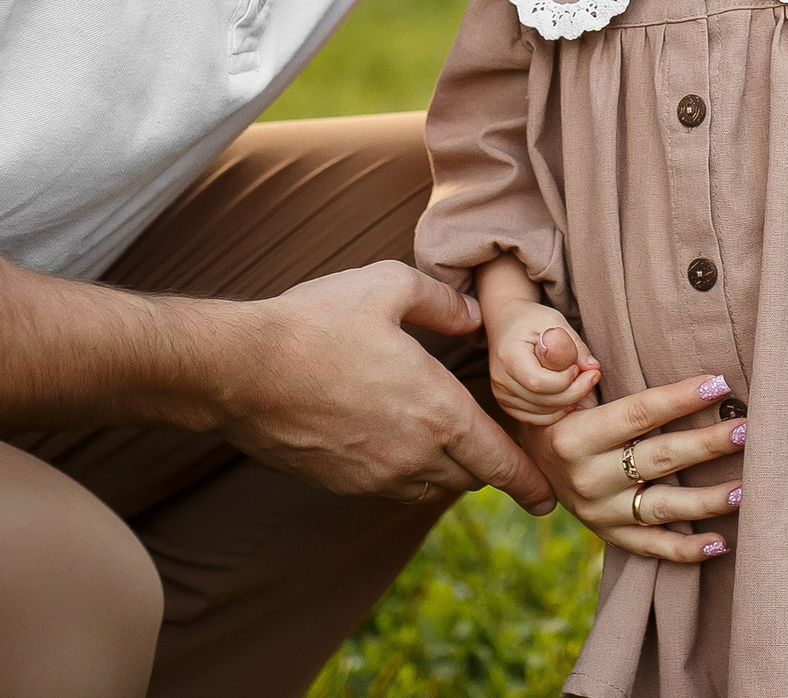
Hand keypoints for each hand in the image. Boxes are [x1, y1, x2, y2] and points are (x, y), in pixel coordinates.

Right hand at [215, 260, 553, 511]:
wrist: (239, 370)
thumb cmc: (316, 322)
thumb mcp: (389, 287)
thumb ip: (443, 302)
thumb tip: (473, 315)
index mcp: (437, 413)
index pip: (499, 462)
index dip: (528, 482)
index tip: (547, 499)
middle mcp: (412, 456)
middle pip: (469, 477)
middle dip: (487, 464)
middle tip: (497, 449)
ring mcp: (374, 476)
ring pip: (430, 486)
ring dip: (445, 468)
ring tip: (447, 441)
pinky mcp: (340, 484)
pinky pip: (391, 487)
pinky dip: (406, 471)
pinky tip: (394, 439)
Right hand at [489, 297, 602, 425]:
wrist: (505, 323)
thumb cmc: (531, 320)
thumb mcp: (554, 321)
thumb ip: (573, 344)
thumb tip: (592, 367)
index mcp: (508, 356)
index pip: (538, 382)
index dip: (565, 380)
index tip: (579, 366)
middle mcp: (500, 380)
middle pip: (542, 400)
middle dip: (574, 392)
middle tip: (592, 376)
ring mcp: (501, 395)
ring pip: (542, 413)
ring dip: (568, 402)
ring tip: (582, 383)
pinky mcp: (507, 404)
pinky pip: (536, 419)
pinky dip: (557, 412)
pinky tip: (569, 397)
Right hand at [525, 372, 748, 561]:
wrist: (528, 460)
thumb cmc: (559, 410)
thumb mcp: (557, 385)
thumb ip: (569, 364)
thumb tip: (580, 353)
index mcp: (574, 437)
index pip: (637, 414)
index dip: (680, 398)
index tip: (720, 383)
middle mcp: (588, 479)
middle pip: (660, 459)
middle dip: (707, 444)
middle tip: (746, 428)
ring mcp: (600, 513)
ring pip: (663, 508)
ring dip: (707, 499)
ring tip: (745, 486)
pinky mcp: (611, 535)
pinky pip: (653, 548)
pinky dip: (687, 550)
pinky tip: (722, 542)